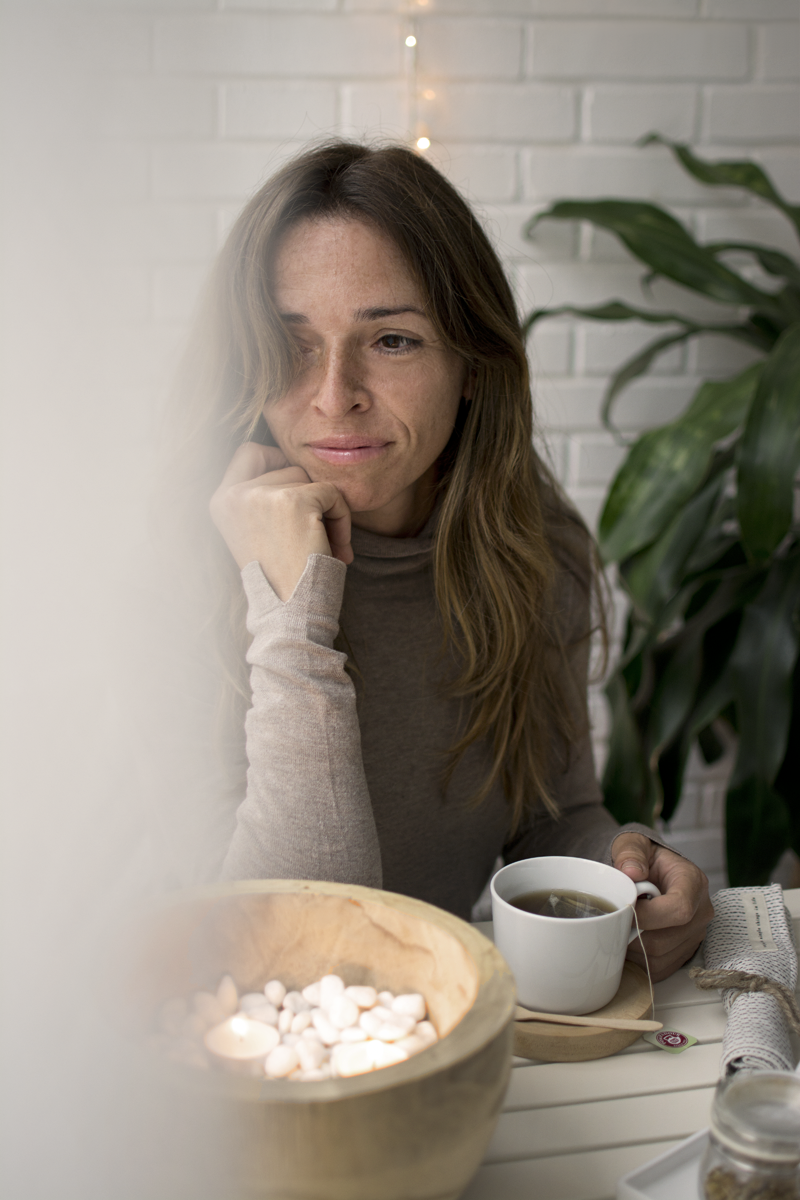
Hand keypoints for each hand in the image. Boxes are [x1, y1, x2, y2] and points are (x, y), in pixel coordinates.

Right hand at [209, 443, 352, 600]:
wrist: (290, 613)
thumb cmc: (281, 579)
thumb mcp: (255, 532)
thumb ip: (262, 498)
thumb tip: (297, 466)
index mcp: (220, 501)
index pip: (249, 451)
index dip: (277, 463)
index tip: (294, 495)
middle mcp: (235, 495)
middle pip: (287, 466)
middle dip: (307, 495)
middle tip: (312, 533)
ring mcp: (262, 494)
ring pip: (311, 480)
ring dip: (326, 512)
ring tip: (322, 547)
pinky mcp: (294, 500)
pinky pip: (333, 493)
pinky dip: (342, 520)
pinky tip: (336, 550)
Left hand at [611, 832, 713, 981]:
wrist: (652, 870)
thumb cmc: (644, 857)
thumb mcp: (633, 843)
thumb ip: (630, 853)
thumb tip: (631, 871)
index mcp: (693, 882)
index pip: (679, 909)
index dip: (648, 915)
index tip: (624, 909)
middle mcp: (701, 911)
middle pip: (667, 939)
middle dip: (634, 933)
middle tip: (613, 920)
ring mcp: (695, 934)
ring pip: (661, 957)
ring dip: (633, 948)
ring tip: (620, 927)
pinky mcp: (685, 951)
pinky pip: (660, 968)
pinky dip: (639, 959)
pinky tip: (628, 940)